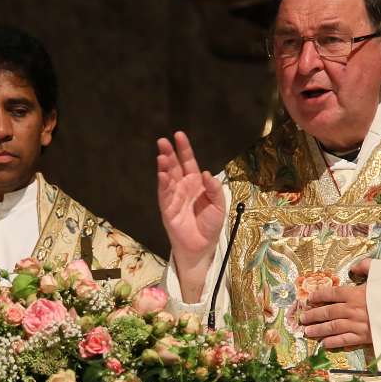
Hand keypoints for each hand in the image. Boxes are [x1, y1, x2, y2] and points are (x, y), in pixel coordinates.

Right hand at [156, 131, 225, 300]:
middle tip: (163, 141)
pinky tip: (162, 173)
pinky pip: (164, 193)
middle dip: (169, 153)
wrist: (202, 246)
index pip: (188, 162)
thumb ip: (214, 189)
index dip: (184, 149)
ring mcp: (174, 196)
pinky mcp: (167, 208)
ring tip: (161, 155)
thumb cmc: (210, 225)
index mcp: (196, 183)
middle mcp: (183, 186)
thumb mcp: (219, 205)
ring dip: (164, 166)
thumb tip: (207, 173)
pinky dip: (163, 183)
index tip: (179, 135)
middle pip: (174, 166)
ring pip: (167, 177)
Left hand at [299, 258, 372, 348]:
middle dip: (313, 315)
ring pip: (333, 327)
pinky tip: (324, 344)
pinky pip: (345, 340)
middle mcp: (353, 309)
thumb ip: (368, 267)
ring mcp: (357, 324)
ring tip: (307, 332)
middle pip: (328, 312)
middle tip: (302, 318)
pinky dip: (334, 342)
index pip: (332, 293)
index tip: (309, 299)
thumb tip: (355, 266)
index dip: (319, 296)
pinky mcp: (365, 336)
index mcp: (356, 293)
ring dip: (319, 329)